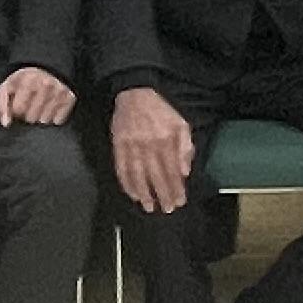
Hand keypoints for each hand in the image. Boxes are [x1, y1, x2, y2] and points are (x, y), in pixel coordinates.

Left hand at [0, 65, 75, 128]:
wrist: (49, 63)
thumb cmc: (25, 77)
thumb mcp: (8, 84)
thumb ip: (1, 103)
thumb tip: (6, 124)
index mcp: (27, 81)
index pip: (18, 110)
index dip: (15, 109)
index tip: (18, 102)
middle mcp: (45, 86)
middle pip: (31, 118)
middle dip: (27, 113)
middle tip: (30, 102)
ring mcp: (59, 92)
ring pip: (44, 121)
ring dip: (40, 115)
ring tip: (40, 104)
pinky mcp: (70, 98)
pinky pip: (58, 120)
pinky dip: (54, 116)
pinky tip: (50, 106)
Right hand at [112, 87, 196, 213]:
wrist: (135, 92)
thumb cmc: (161, 110)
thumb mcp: (180, 124)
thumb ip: (185, 147)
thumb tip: (185, 171)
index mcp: (166, 140)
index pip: (172, 170)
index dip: (176, 188)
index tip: (179, 201)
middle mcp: (149, 145)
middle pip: (156, 176)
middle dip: (162, 194)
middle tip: (166, 209)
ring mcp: (131, 146)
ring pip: (138, 175)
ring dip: (143, 193)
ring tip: (148, 207)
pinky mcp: (118, 145)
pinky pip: (121, 167)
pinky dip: (126, 182)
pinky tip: (131, 193)